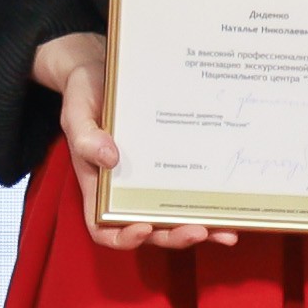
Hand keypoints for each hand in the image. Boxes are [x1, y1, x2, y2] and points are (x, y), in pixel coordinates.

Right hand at [39, 31, 225, 252]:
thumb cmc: (84, 94)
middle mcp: (127, 191)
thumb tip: (110, 159)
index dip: (123, 237)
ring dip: (201, 230)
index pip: (103, 227)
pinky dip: (210, 207)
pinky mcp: (174, 167)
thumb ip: (85, 136)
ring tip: (226, 233)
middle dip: (173, 236)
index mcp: (98, 186)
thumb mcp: (76, 111)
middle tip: (197, 231)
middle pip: (149, 231)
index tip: (143, 229)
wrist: (102, 70)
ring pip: (175, 219)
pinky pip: (191, 192)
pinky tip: (231, 211)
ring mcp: (152, 182)